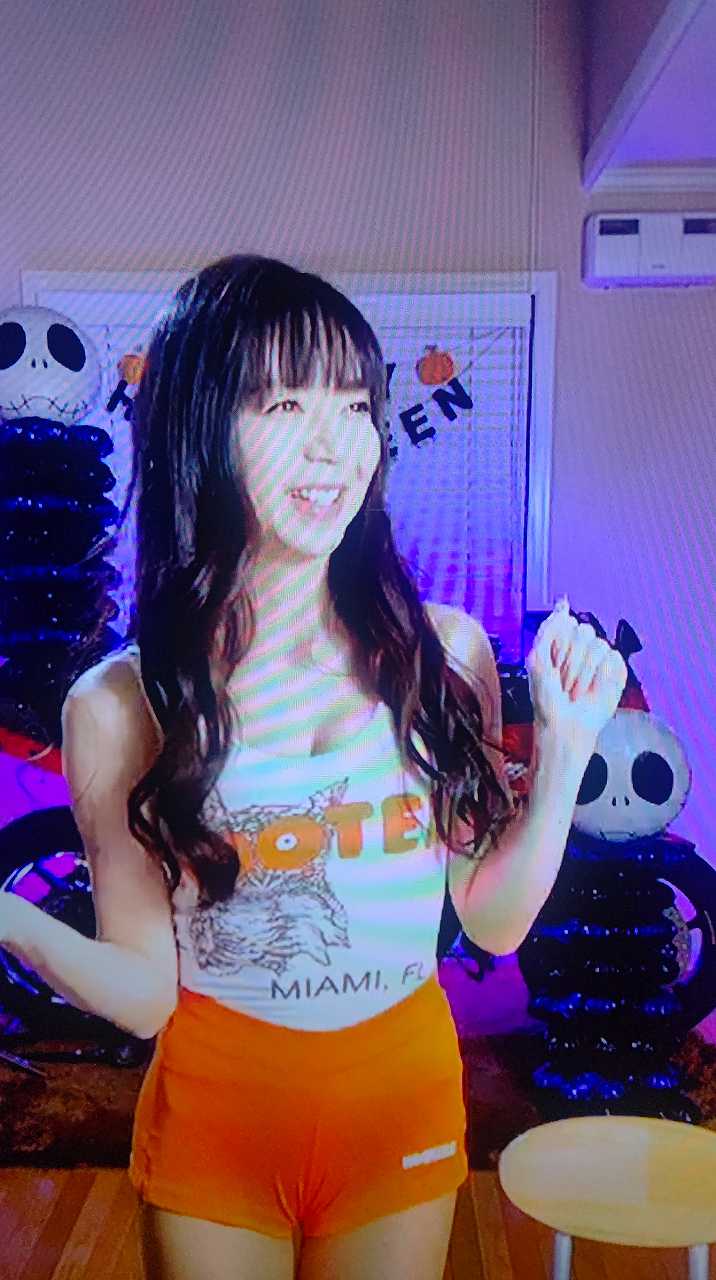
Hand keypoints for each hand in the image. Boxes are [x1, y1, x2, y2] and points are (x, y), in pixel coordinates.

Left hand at [526, 595, 627, 753]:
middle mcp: (583, 647)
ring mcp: (600, 659)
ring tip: (575, 689)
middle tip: (563, 679)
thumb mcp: (536, 659)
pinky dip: (600, 678)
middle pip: (585, 631)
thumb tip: (563, 604)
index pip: (568, 623)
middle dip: (570, 659)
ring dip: (583, 673)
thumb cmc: (547, 698)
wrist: (563, 725)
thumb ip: (548, 629)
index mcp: (563, 640)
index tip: (552, 664)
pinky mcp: (616, 672)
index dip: (559, 645)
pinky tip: (592, 690)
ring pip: (599, 646)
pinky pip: (614, 660)